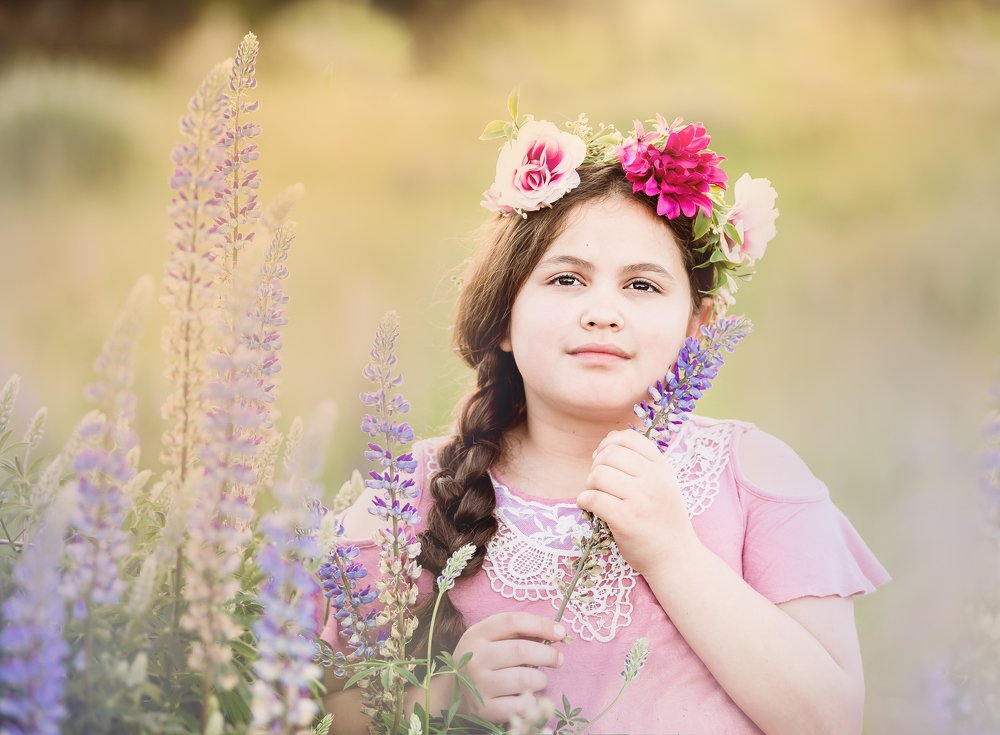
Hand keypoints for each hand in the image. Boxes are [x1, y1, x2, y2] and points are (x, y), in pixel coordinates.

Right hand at [447, 612, 564, 722]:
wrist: (450, 693)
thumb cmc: (480, 660)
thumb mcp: (489, 639)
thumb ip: (517, 632)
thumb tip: (554, 632)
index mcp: (477, 634)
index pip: (513, 621)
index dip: (541, 624)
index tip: (561, 632)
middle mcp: (475, 658)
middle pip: (521, 650)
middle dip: (548, 654)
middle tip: (558, 659)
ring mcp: (478, 685)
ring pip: (524, 679)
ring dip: (541, 679)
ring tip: (539, 679)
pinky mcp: (484, 710)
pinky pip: (520, 705)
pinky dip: (531, 701)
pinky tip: (528, 697)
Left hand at [577, 429, 697, 574]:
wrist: (676, 558)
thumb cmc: (664, 520)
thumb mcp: (664, 484)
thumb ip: (643, 462)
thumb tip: (609, 439)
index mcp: (662, 468)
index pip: (629, 438)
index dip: (609, 443)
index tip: (604, 458)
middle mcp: (653, 480)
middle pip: (609, 454)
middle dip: (596, 466)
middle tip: (599, 483)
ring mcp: (640, 500)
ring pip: (598, 475)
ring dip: (589, 485)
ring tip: (596, 497)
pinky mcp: (626, 520)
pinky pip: (592, 499)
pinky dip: (584, 502)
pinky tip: (590, 508)